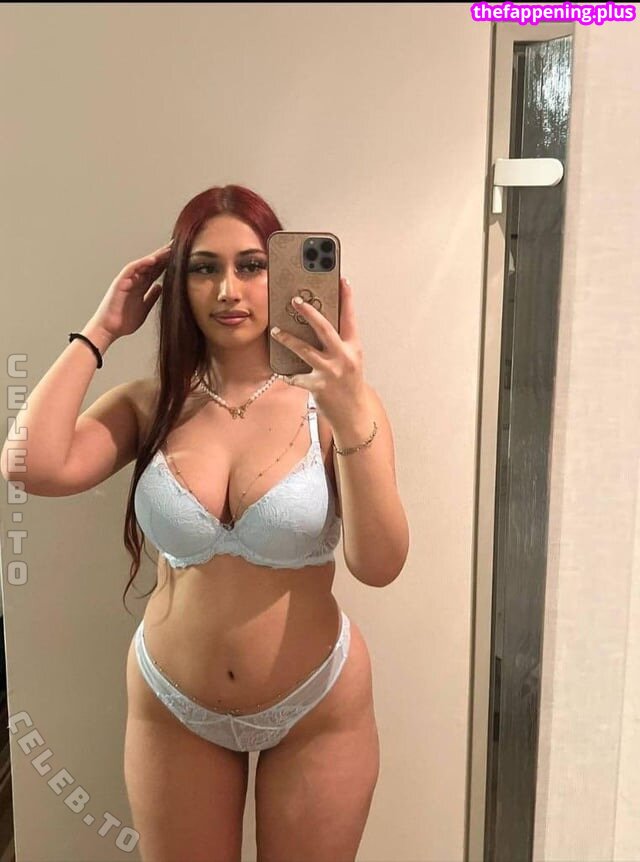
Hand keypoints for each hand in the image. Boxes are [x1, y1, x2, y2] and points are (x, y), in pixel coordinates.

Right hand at [90, 240, 172, 339]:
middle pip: (151, 265)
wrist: (109, 329)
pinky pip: (131, 269)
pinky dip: (141, 264)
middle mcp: (135, 281)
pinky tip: (152, 259)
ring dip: (155, 256)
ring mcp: (127, 281)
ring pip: (143, 264)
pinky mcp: (120, 282)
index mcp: (141, 287)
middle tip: (177, 246)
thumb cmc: (123, 320)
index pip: (156, 272)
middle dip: (163, 256)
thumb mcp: (144, 308)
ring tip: (168, 249)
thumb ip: (152, 296)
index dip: (167, 264)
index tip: (180, 257)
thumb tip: (160, 287)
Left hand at [270, 276, 366, 425]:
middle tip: (296, 300)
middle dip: (309, 312)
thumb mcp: (351, 361)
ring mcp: (331, 372)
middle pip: (324, 329)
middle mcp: (343, 358)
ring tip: (276, 331)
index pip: (350, 318)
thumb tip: (318, 325)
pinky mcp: (318, 387)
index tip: (342, 281)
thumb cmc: (350, 385)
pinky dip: (290, 375)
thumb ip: (339, 344)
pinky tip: (284, 373)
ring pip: (305, 350)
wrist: (354, 415)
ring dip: (288, 339)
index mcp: (353, 348)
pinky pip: (297, 377)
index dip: (347, 299)